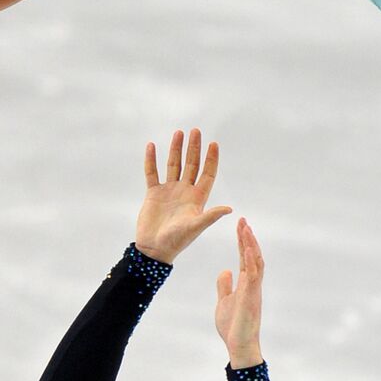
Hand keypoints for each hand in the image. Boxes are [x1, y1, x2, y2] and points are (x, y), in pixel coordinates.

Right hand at [135, 129, 231, 263]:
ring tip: (179, 132)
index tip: (214, 143)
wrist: (154, 249)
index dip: (211, 159)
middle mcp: (184, 191)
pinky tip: (152, 146)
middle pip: (192, 165)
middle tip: (196, 131)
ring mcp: (169, 191)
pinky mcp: (153, 193)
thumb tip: (229, 209)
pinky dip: (151, 160)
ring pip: (173, 165)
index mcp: (197, 198)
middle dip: (194, 148)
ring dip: (176, 149)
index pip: (207, 174)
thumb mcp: (195, 227)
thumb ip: (210, 216)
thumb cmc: (177, 241)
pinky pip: (152, 173)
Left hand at [214, 218, 263, 368]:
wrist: (238, 344)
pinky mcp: (252, 296)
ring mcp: (254, 289)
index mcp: (245, 283)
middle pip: (251, 255)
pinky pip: (253, 275)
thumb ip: (225, 286)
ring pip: (255, 262)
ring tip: (246, 229)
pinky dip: (250, 261)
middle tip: (242, 220)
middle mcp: (252, 283)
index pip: (244, 257)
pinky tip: (246, 248)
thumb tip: (225, 271)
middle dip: (247, 237)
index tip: (240, 225)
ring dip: (250, 245)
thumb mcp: (224, 301)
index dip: (242, 241)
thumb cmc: (233, 326)